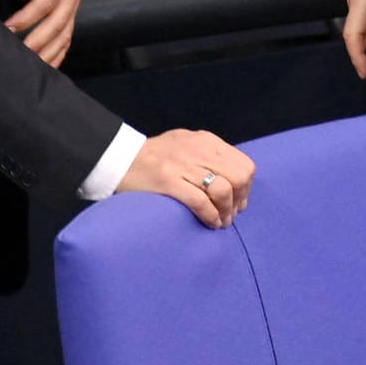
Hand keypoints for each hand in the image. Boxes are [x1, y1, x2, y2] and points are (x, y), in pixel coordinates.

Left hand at [6, 0, 84, 67]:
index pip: (47, 1)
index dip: (28, 18)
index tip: (9, 28)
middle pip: (59, 22)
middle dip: (38, 41)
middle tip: (20, 55)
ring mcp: (75, 2)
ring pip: (65, 33)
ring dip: (48, 52)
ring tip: (31, 66)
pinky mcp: (71, 13)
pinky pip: (67, 37)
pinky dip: (57, 53)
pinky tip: (46, 65)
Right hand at [117, 129, 255, 227]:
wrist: (119, 158)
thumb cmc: (155, 155)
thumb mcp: (186, 144)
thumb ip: (209, 156)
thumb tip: (233, 181)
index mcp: (206, 141)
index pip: (244, 164)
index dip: (246, 188)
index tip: (238, 202)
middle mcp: (198, 150)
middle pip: (239, 177)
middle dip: (239, 200)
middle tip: (230, 214)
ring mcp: (183, 165)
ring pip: (223, 190)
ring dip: (226, 212)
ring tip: (220, 222)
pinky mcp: (168, 182)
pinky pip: (200, 202)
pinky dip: (210, 216)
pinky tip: (210, 223)